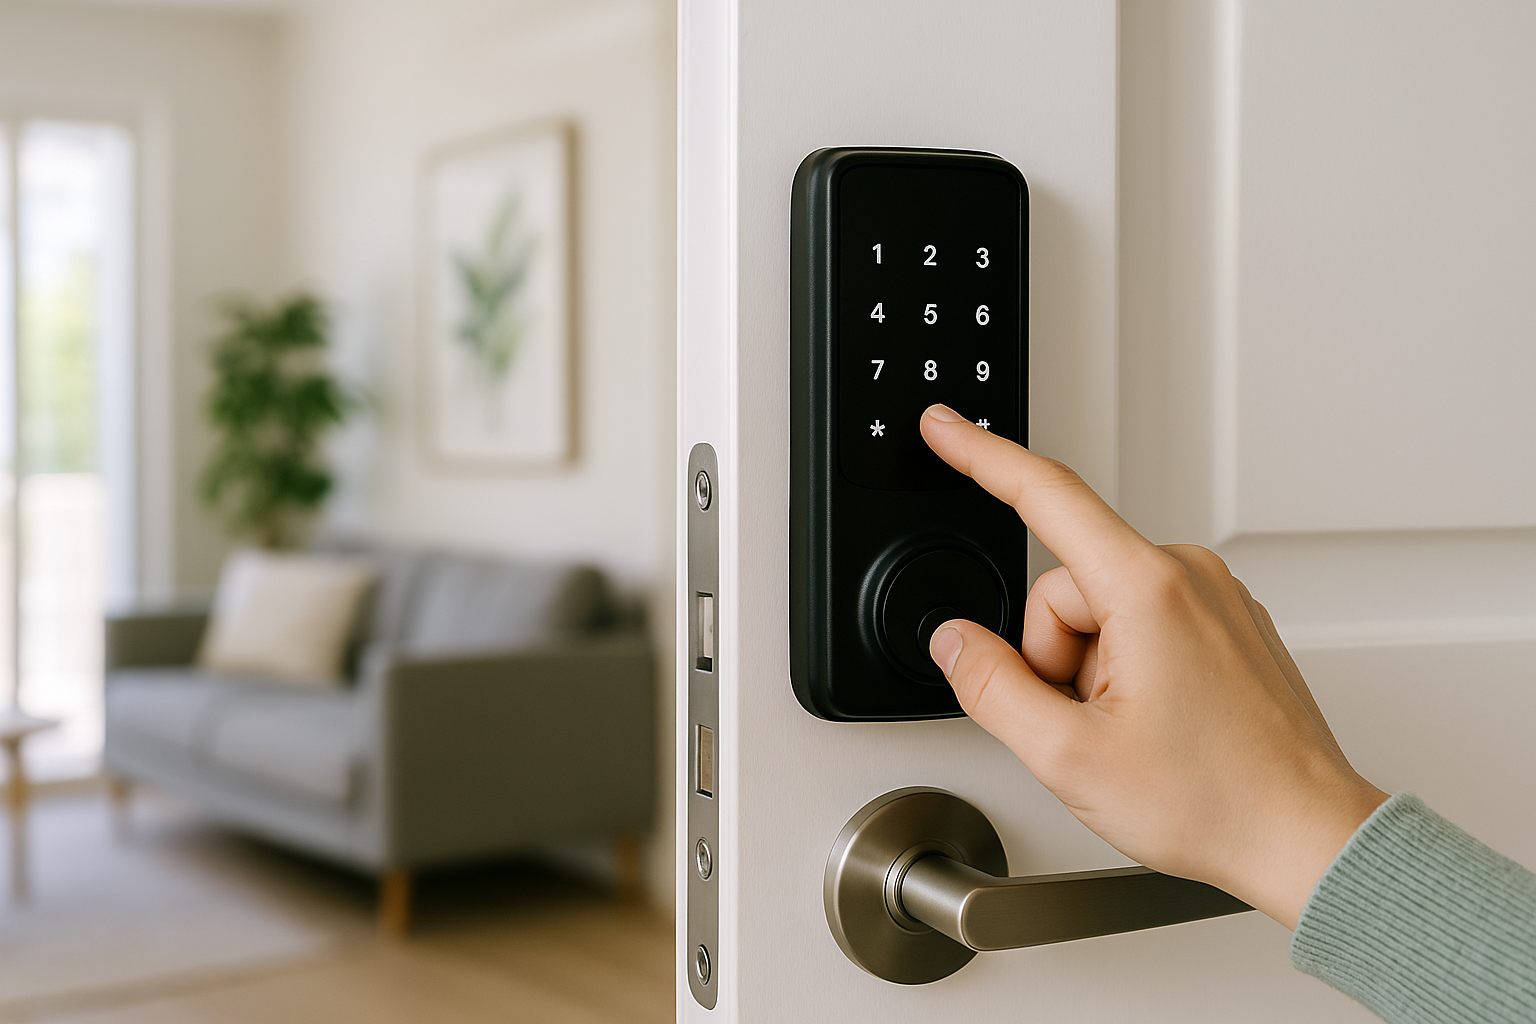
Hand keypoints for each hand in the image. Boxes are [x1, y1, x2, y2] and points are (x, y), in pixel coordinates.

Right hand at [919, 404, 1387, 928]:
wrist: (1307, 838)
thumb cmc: (1218, 801)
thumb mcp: (1069, 756)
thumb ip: (991, 687)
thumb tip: (956, 642)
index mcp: (1148, 591)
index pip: (1045, 496)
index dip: (981, 455)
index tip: (945, 427)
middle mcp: (1188, 577)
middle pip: (1064, 588)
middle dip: (1053, 656)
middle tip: (1089, 725)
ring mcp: (1214, 599)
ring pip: (1101, 611)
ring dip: (1091, 670)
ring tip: (1132, 732)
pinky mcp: (1226, 624)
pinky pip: (1143, 625)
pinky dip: (1129, 670)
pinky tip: (1157, 724)